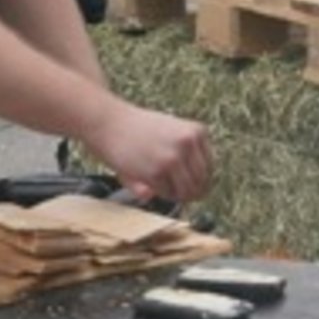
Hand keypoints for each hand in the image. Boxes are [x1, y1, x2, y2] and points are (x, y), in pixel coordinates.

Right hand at [87, 101, 212, 203]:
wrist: (108, 122)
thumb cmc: (137, 128)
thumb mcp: (170, 133)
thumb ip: (186, 157)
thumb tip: (196, 193)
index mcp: (197, 131)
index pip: (210, 168)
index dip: (201, 182)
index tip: (192, 188)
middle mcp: (189, 143)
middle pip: (202, 182)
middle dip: (191, 193)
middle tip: (178, 194)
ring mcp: (173, 157)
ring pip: (187, 192)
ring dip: (176, 196)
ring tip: (162, 186)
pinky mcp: (156, 171)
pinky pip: (167, 194)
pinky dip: (160, 194)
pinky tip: (149, 182)